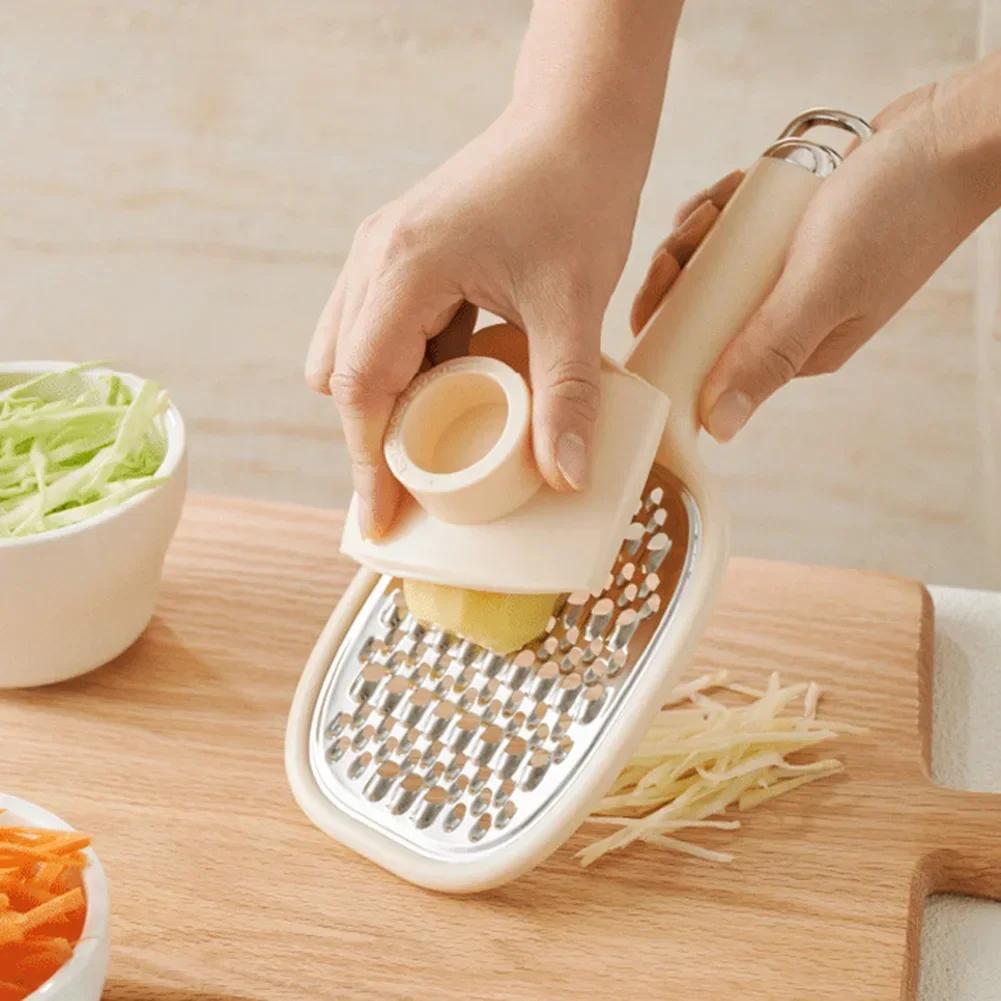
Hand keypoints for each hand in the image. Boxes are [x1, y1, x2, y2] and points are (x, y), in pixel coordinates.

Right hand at [306, 109, 647, 536]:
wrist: (576, 116)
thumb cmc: (575, 191)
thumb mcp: (573, 303)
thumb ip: (566, 395)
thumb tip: (566, 477)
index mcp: (403, 268)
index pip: (360, 388)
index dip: (367, 462)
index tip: (379, 518)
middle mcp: (374, 258)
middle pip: (343, 376)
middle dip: (376, 435)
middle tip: (423, 484)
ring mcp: (382, 252)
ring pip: (353, 353)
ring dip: (390, 401)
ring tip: (443, 438)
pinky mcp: (402, 252)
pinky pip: (381, 329)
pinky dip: (409, 369)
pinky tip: (458, 384)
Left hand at [632, 69, 1000, 441]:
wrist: (952, 134)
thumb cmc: (898, 212)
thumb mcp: (821, 290)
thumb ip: (769, 356)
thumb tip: (719, 428)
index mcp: (796, 351)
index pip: (706, 358)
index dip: (668, 327)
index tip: (659, 284)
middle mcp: (788, 318)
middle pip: (698, 307)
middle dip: (680, 267)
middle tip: (694, 229)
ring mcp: (789, 274)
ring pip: (710, 263)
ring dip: (700, 230)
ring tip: (721, 200)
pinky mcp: (792, 233)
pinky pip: (734, 229)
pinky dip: (724, 206)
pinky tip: (736, 184)